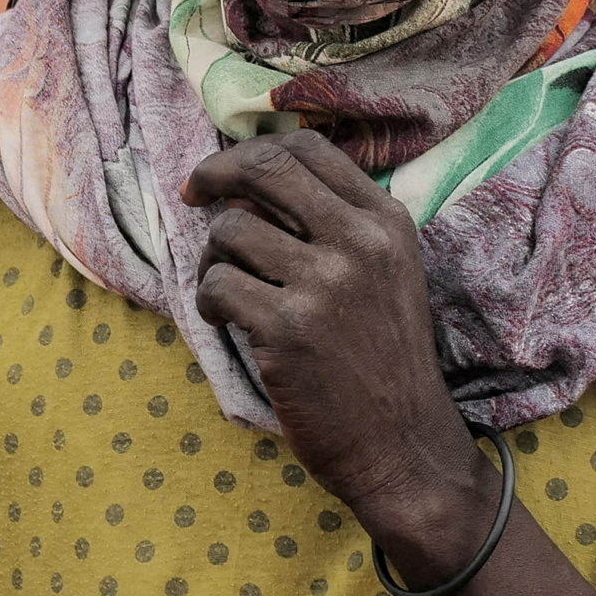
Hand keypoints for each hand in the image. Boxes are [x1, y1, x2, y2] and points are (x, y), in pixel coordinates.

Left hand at [184, 132, 486, 565]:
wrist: (404, 446)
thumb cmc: (385, 362)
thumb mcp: (389, 275)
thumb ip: (340, 226)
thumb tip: (251, 184)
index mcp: (386, 222)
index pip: (310, 149)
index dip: (254, 152)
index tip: (225, 176)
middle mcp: (360, 243)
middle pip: (266, 169)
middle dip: (214, 173)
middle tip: (191, 194)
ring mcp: (325, 284)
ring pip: (230, 230)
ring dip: (212, 257)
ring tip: (226, 290)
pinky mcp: (288, 329)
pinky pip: (217, 286)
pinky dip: (208, 302)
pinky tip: (224, 322)